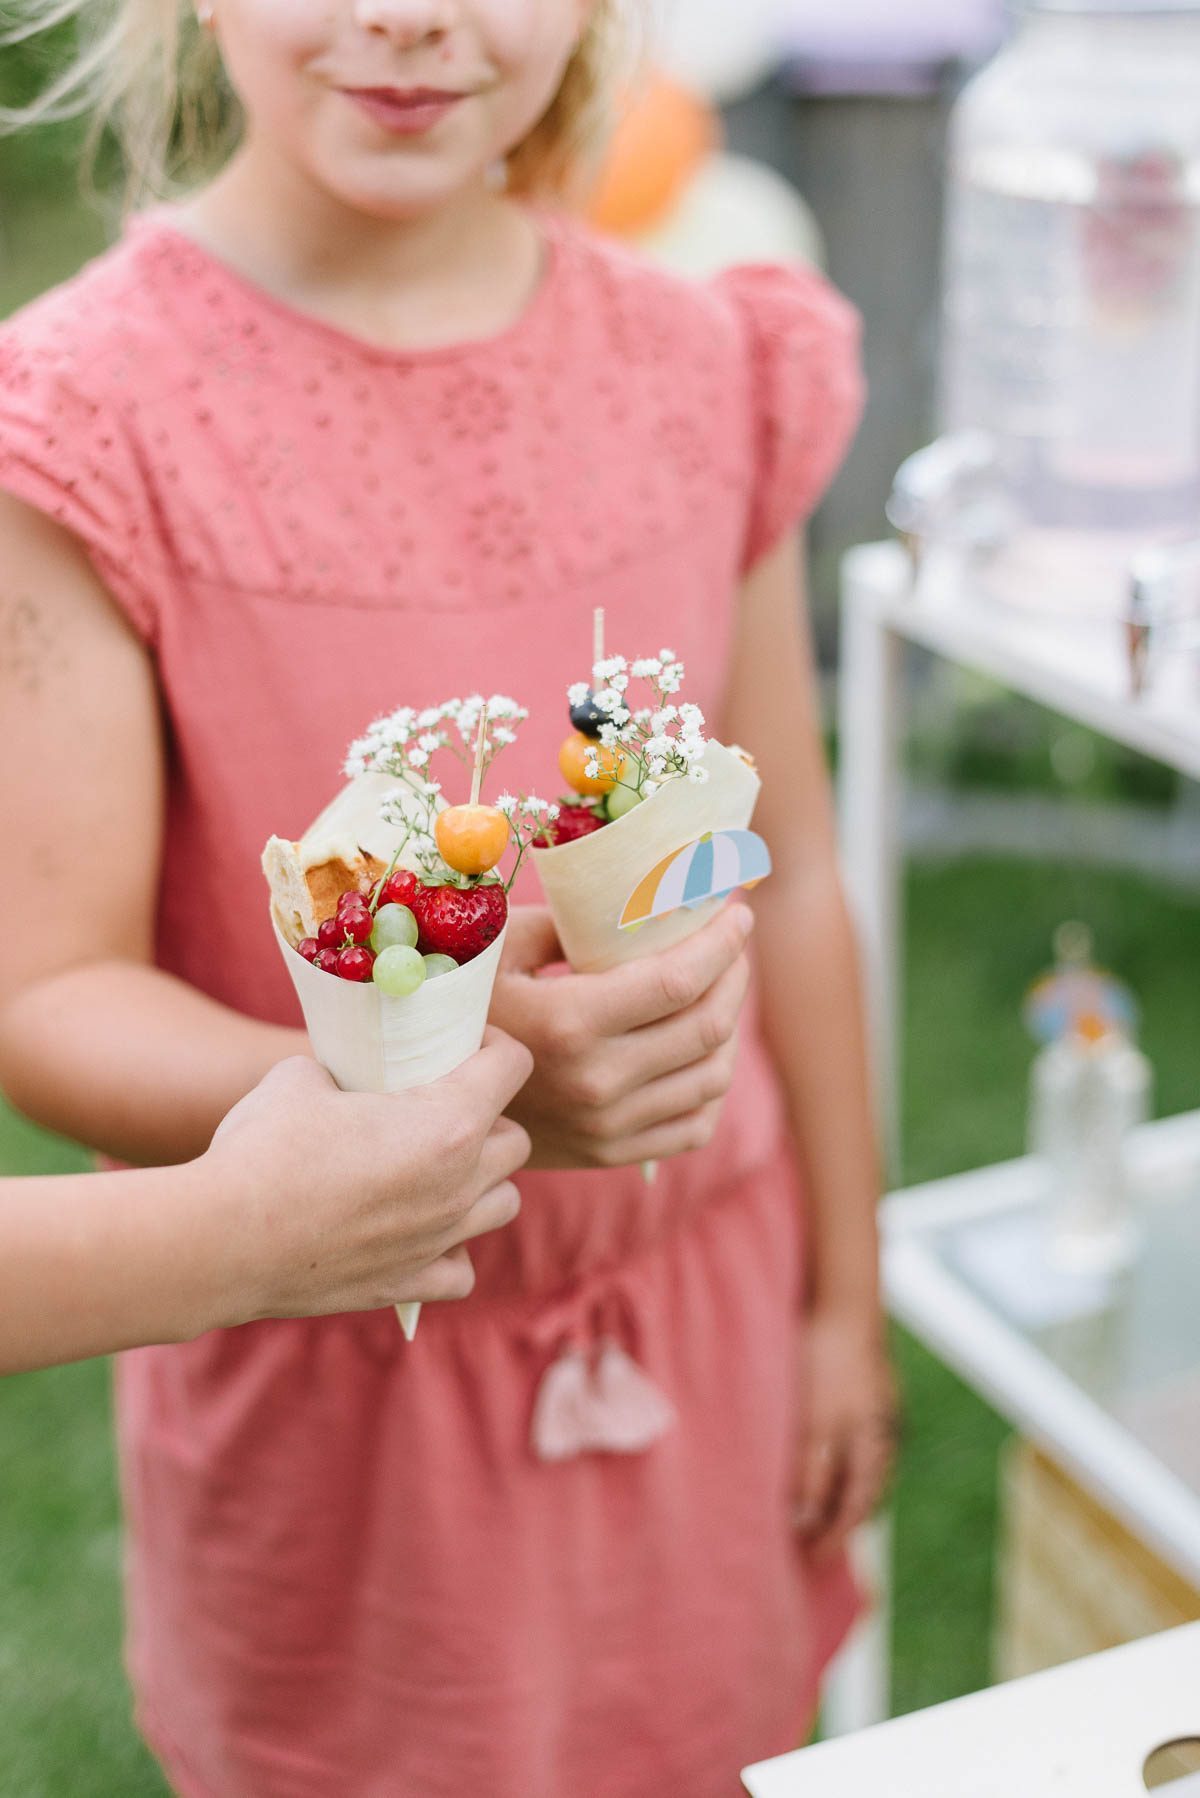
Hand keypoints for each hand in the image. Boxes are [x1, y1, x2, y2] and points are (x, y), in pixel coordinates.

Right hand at [203, 1030, 533, 1322]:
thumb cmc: (264, 1148)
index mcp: (449, 1122)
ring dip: (480, 1182)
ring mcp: (440, 1239)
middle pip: (516, 1141)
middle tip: (442, 1108)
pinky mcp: (409, 1284)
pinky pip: (461, 1269)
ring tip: (437, 1171)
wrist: (224, 1239)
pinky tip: (418, 1233)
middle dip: (489, 1118)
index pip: (513, 1064)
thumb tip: (341, 1079)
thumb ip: (342, 1072)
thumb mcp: (301, 1077)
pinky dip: (450, 1250)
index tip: (459, 1044)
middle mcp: (460, 1183)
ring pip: (504, 1204)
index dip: (491, 1044)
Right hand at [490, 903, 754, 1169]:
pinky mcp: (611, 1153)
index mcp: (569, 1022)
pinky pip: (695, 1124)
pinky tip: (702, 1050)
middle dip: (735, 975)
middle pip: (708, 1027)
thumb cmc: (467, 1005)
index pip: (679, 981)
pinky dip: (712, 1084)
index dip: (722, 942)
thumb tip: (642, 899)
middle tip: (733, 944)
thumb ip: (570, 922)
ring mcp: (607, 1126)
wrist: (431, 1101)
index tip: (738, 910)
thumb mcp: (503, 946)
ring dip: (730, 1027)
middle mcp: (597, 1081)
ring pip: (712, 1077)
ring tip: (720, 991)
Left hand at [791, 1304, 896, 1559]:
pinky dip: (845, 1451)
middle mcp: (882, 1426)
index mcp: (873, 1443)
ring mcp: (878, 1399)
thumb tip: (804, 1519)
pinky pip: (860, 1429)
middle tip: (816, 1538)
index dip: (833, 1534)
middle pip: (865, 1485)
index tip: (810, 1556)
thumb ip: (810, 1472)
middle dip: (843, 1515)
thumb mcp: (813, 1421)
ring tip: (820, 1501)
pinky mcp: (869, 1376)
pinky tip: (827, 1445)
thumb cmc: (822, 1358)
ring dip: (844, 1483)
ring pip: (865, 1456)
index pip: (855, 1505)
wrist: (841, 1295)